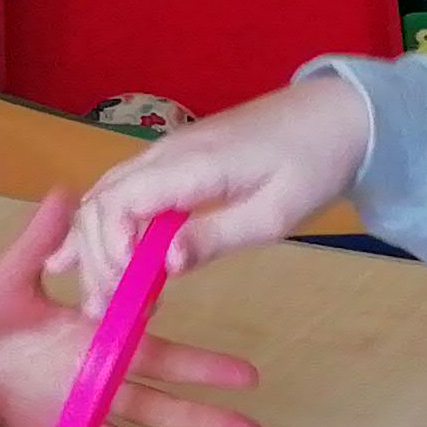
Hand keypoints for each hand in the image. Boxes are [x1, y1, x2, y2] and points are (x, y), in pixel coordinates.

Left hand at [0, 190, 264, 426]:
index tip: (247, 375)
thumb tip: (69, 193)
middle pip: (161, 407)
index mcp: (91, 340)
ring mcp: (68, 416)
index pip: (159, 355)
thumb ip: (40, 242)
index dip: (203, 367)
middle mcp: (90, 382)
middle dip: (207, 422)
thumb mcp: (5, 273)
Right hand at [66, 74, 372, 303]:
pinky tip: (89, 258)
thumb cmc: (314, 166)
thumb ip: (216, 237)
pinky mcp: (174, 160)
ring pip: (105, 195)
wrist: (337, 115)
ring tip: (96, 298)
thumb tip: (164, 266)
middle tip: (109, 310)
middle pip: (101, 201)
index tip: (130, 290)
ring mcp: (167, 152)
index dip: (111, 250)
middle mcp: (166, 153)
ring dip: (94, 245)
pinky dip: (104, 226)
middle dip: (95, 258)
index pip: (119, 203)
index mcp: (191, 165)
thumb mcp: (274, 215)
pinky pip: (124, 190)